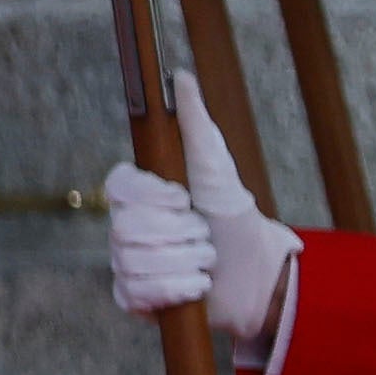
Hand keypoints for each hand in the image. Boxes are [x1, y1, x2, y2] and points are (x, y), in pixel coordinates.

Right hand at [105, 72, 297, 352]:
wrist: (258, 273)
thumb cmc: (234, 219)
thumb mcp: (216, 169)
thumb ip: (195, 125)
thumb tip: (181, 76)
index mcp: (142, 196)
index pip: (117, 186)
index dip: (149, 196)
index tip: (181, 198)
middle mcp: (126, 228)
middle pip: (126, 229)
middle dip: (179, 234)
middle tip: (203, 235)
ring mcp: (126, 264)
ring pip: (135, 261)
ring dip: (185, 262)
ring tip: (206, 263)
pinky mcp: (133, 298)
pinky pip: (138, 292)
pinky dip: (177, 289)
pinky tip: (195, 287)